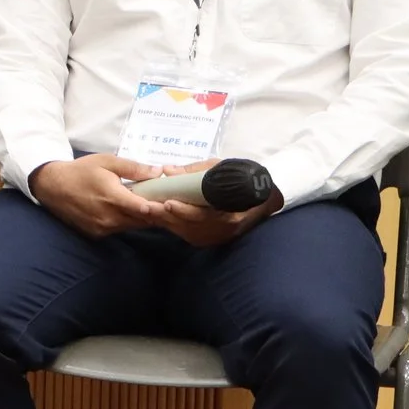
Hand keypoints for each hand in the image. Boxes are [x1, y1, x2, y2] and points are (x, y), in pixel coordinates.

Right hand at [28, 153, 169, 238]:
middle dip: (155, 212)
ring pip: (133, 226)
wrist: (51, 186)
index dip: (162, 207)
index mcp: (113, 198)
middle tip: (164, 202)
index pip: (146, 210)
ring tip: (147, 205)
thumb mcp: (107, 161)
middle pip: (143, 221)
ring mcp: (102, 228)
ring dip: (142, 218)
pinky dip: (126, 221)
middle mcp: (109, 217)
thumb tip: (158, 172)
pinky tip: (125, 211)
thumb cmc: (81, 170)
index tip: (173, 201)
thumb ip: (134, 168)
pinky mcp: (96, 234)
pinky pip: (119, 229)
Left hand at [142, 157, 283, 247]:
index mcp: (232, 213)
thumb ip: (195, 171)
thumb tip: (168, 170)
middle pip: (190, 225)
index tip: (168, 203)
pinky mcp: (208, 239)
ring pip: (185, 230)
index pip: (205, 215)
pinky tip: (156, 215)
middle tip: (146, 206)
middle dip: (166, 216)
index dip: (185, 211)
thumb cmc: (243, 178)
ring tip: (145, 209)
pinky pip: (185, 233)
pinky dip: (170, 224)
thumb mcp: (222, 169)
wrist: (263, 197)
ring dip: (164, 221)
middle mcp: (223, 230)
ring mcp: (216, 236)